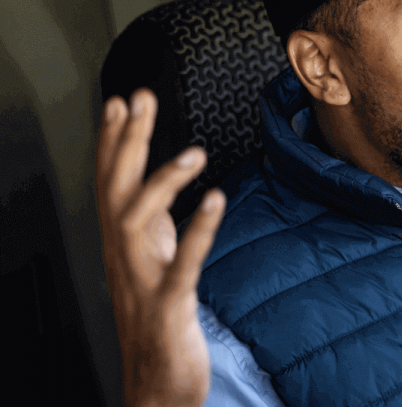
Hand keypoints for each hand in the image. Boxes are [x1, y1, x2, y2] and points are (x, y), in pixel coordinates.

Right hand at [95, 88, 223, 406]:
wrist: (155, 384)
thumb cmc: (159, 321)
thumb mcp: (155, 263)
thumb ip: (156, 226)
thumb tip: (164, 185)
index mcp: (125, 246)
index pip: (112, 183)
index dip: (113, 142)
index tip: (123, 100)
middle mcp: (126, 258)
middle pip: (116, 190)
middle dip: (125, 142)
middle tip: (140, 98)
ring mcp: (143, 281)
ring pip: (135, 223)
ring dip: (160, 184)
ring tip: (192, 153)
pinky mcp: (167, 306)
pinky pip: (181, 265)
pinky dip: (196, 231)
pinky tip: (215, 201)